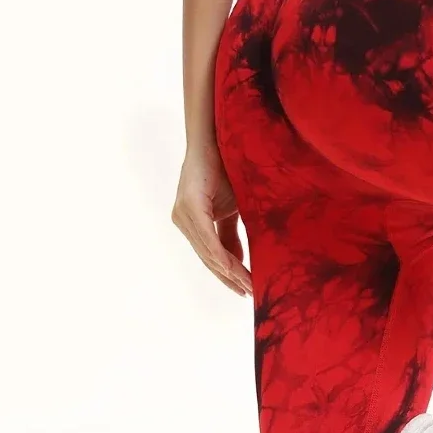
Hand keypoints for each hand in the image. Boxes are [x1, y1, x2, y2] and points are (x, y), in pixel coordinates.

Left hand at [171, 141, 252, 295]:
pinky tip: (233, 269)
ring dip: (230, 271)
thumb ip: (229, 237)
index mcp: (191, 222)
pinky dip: (221, 255)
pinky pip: (207, 239)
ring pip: (208, 253)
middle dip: (230, 279)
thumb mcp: (231, 210)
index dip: (228, 275)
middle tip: (250, 293)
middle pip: (208, 259)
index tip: (245, 290)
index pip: (210, 256)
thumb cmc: (225, 169)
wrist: (217, 139)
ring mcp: (183, 215)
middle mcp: (182, 221)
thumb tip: (236, 263)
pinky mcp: (190, 207)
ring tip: (248, 284)